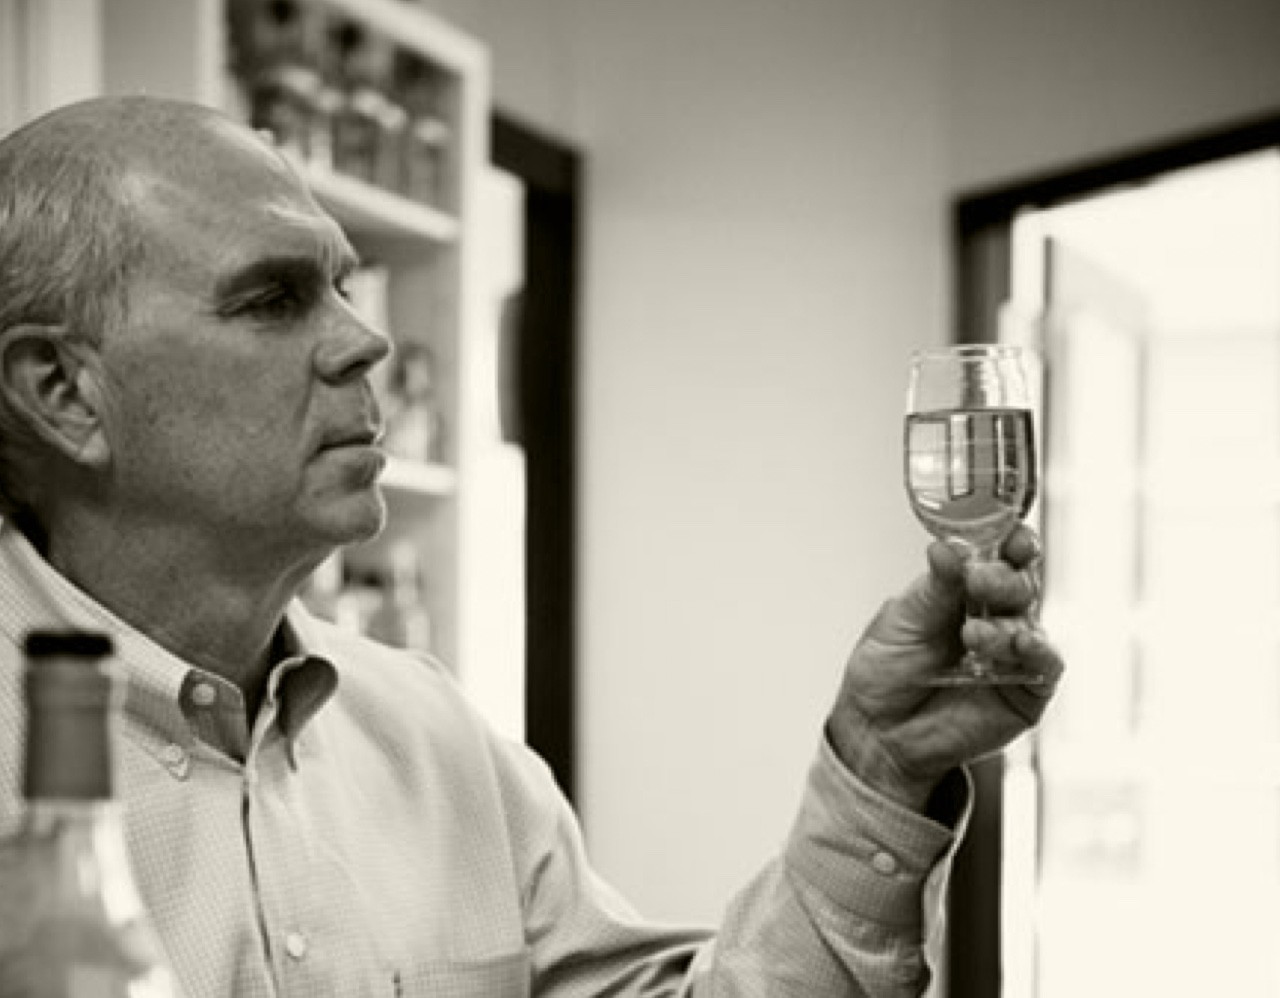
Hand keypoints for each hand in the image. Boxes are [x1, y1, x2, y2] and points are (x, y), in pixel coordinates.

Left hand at [825, 524, 1063, 811]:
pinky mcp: (1026, 690)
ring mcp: (1012, 652)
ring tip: (972, 635)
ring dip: (1006, 623)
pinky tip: (1020, 645)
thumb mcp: (900, 623)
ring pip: (1030, 622)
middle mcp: (994, 615)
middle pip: (1020, 583)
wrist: (878, 732)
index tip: (1010, 535)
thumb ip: (932, 589)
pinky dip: (1038, 651)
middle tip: (979, 581)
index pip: (998, 556)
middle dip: (1004, 578)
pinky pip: (1046, 665)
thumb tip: (948, 548)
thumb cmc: (885, 672)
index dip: (1010, 541)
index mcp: (963, 590)